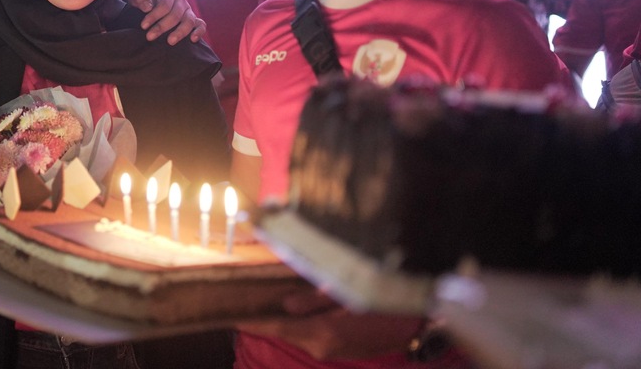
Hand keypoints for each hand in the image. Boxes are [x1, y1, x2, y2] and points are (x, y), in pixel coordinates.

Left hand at [127, 0, 204, 43]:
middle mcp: (180, 1)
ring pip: (189, 21)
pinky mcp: (193, 20)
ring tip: (170, 42)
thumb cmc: (143, 0)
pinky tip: (192, 40)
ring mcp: (188, 11)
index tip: (143, 26)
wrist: (151, 2)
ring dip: (180, 32)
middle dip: (162, 27)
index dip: (154, 16)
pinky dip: (199, 32)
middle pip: (175, 15)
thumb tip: (147, 7)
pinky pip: (201, 25)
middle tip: (149, 37)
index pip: (164, 5)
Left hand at [238, 290, 423, 360]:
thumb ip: (312, 300)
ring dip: (282, 321)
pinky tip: (291, 310)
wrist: (416, 324)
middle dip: (265, 318)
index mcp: (321, 332)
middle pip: (283, 332)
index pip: (276, 327)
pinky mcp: (338, 351)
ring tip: (262, 302)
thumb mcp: (345, 293)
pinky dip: (299, 325)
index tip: (229, 314)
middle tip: (242, 300)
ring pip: (297, 334)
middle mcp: (321, 347)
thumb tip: (284, 305)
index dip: (252, 320)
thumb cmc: (382, 302)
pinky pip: (311, 336)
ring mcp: (330, 352)